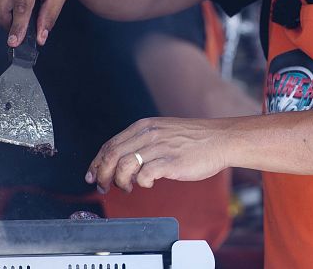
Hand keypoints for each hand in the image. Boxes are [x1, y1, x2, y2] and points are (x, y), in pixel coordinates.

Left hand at [85, 117, 232, 192]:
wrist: (220, 139)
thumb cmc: (194, 139)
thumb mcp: (163, 131)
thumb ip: (143, 141)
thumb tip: (121, 160)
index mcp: (144, 126)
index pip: (110, 144)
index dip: (96, 162)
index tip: (92, 175)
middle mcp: (149, 134)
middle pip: (112, 156)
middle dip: (102, 175)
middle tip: (104, 186)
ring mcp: (160, 148)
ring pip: (124, 167)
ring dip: (121, 182)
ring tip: (129, 187)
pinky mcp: (170, 163)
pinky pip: (144, 176)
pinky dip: (142, 183)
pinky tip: (149, 183)